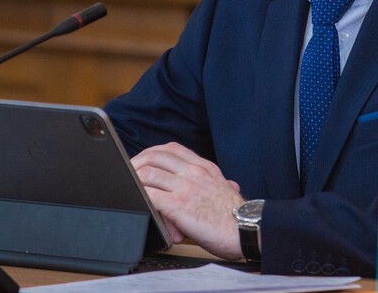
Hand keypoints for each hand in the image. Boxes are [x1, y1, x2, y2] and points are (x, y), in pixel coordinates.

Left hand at [131, 142, 245, 259]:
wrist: (248, 229)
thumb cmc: (236, 216)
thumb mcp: (225, 190)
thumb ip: (217, 184)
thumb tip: (227, 185)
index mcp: (204, 167)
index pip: (171, 148)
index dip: (152, 152)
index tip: (143, 161)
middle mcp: (194, 172)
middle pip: (155, 156)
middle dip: (136, 163)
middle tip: (128, 173)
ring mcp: (186, 187)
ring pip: (148, 173)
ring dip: (134, 180)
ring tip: (128, 188)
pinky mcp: (180, 206)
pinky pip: (150, 195)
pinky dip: (139, 197)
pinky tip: (137, 203)